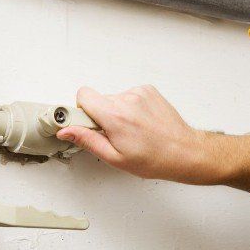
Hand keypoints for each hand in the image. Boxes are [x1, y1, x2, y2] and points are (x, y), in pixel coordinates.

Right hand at [57, 85, 226, 184]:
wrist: (183, 152)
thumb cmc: (153, 159)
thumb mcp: (115, 158)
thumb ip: (87, 140)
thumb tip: (66, 131)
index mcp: (115, 116)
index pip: (83, 95)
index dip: (82, 111)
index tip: (86, 124)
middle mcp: (127, 99)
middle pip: (98, 99)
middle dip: (101, 116)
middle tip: (115, 135)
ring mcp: (139, 93)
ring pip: (114, 99)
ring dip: (117, 113)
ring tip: (132, 131)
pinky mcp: (148, 90)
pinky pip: (128, 96)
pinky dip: (130, 108)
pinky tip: (140, 123)